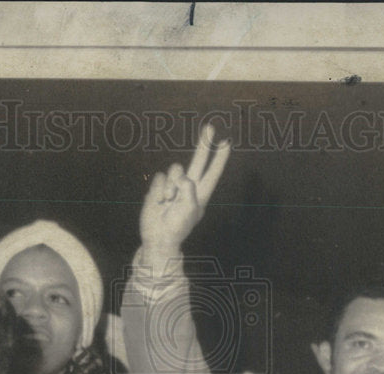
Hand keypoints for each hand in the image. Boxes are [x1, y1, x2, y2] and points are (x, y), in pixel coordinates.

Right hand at [139, 125, 231, 266]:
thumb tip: (182, 176)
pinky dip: (159, 189)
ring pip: (175, 170)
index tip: (226, 142)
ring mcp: (173, 186)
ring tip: (168, 202)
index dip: (219, 158)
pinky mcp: (159, 188)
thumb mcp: (190, 209)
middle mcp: (189, 187)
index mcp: (200, 194)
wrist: (157, 237)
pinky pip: (160, 178)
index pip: (213, 172)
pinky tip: (159, 202)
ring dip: (170, 186)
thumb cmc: (177, 227)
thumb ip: (189, 188)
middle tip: (210, 127)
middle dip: (204, 145)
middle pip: (198, 161)